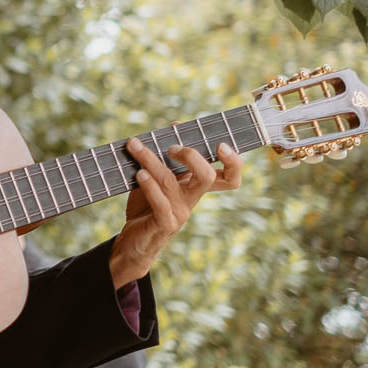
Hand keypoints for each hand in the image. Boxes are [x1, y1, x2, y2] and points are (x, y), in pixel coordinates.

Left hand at [108, 137, 241, 286]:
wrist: (133, 243)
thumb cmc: (146, 207)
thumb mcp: (157, 178)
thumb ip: (167, 155)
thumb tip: (176, 124)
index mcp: (196, 187)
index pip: (229, 177)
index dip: (233, 163)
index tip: (220, 144)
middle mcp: (192, 199)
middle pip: (207, 177)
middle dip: (192, 156)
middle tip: (172, 146)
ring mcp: (180, 213)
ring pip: (171, 182)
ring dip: (151, 161)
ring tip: (135, 147)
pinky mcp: (164, 224)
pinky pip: (160, 203)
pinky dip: (149, 186)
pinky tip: (139, 174)